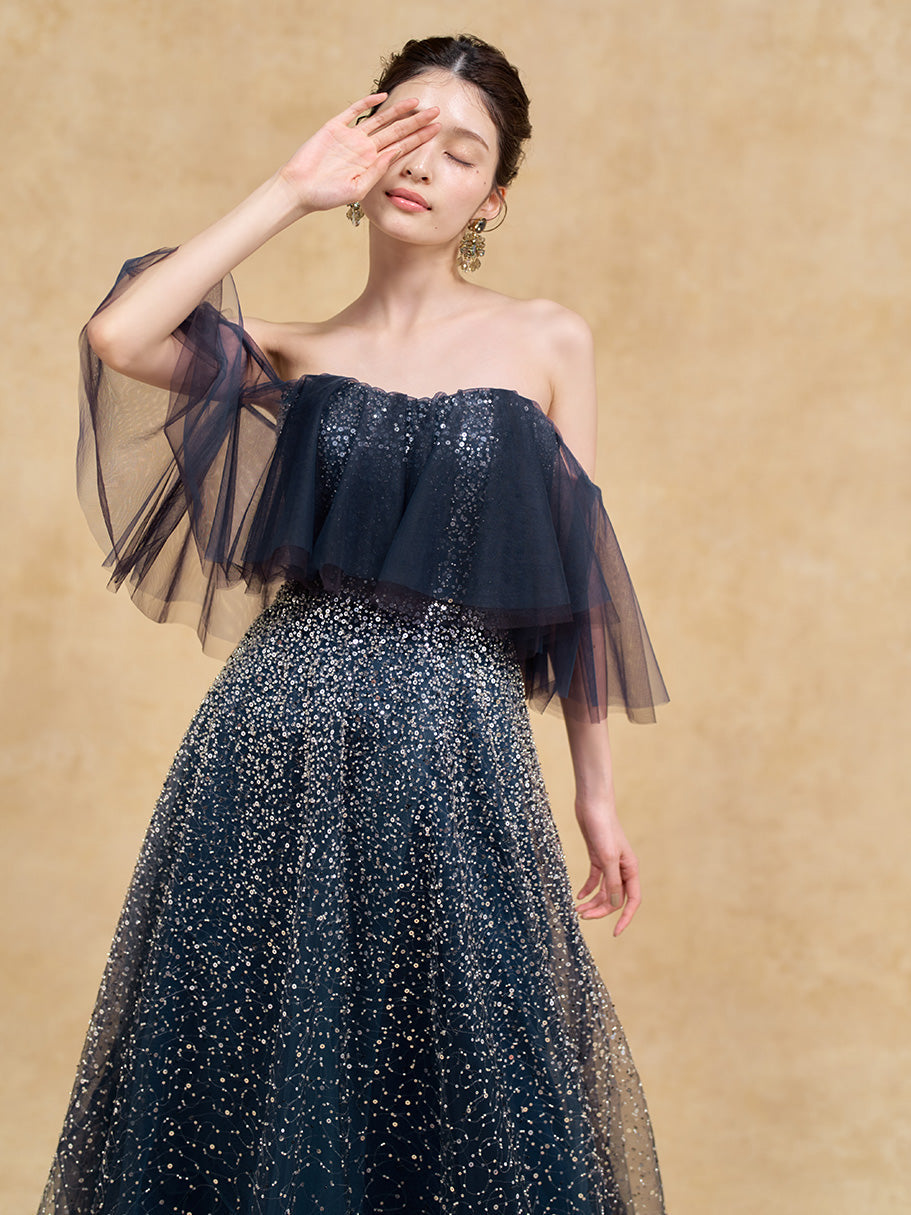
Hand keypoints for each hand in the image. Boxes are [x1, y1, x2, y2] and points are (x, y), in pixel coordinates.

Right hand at [277, 92, 439, 215]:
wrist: (299, 189)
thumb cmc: (326, 196)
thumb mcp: (357, 189)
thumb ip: (377, 171)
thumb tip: (396, 153)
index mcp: (372, 163)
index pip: (401, 147)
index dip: (419, 138)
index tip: (437, 130)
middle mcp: (365, 148)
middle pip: (396, 130)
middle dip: (416, 122)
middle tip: (436, 112)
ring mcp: (350, 136)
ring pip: (380, 119)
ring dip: (398, 110)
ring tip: (417, 102)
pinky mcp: (334, 127)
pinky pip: (353, 111)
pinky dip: (367, 102)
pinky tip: (382, 96)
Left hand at [573, 798, 641, 935]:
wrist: (592, 805)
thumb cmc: (603, 828)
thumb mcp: (607, 857)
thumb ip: (612, 882)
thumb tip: (615, 905)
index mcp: (630, 869)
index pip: (632, 900)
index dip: (625, 918)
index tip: (615, 933)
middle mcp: (622, 868)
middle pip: (615, 898)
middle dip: (600, 910)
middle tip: (582, 916)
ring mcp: (609, 863)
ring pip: (604, 891)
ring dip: (592, 902)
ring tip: (577, 909)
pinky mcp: (597, 857)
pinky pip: (595, 880)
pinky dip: (587, 889)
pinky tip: (578, 896)